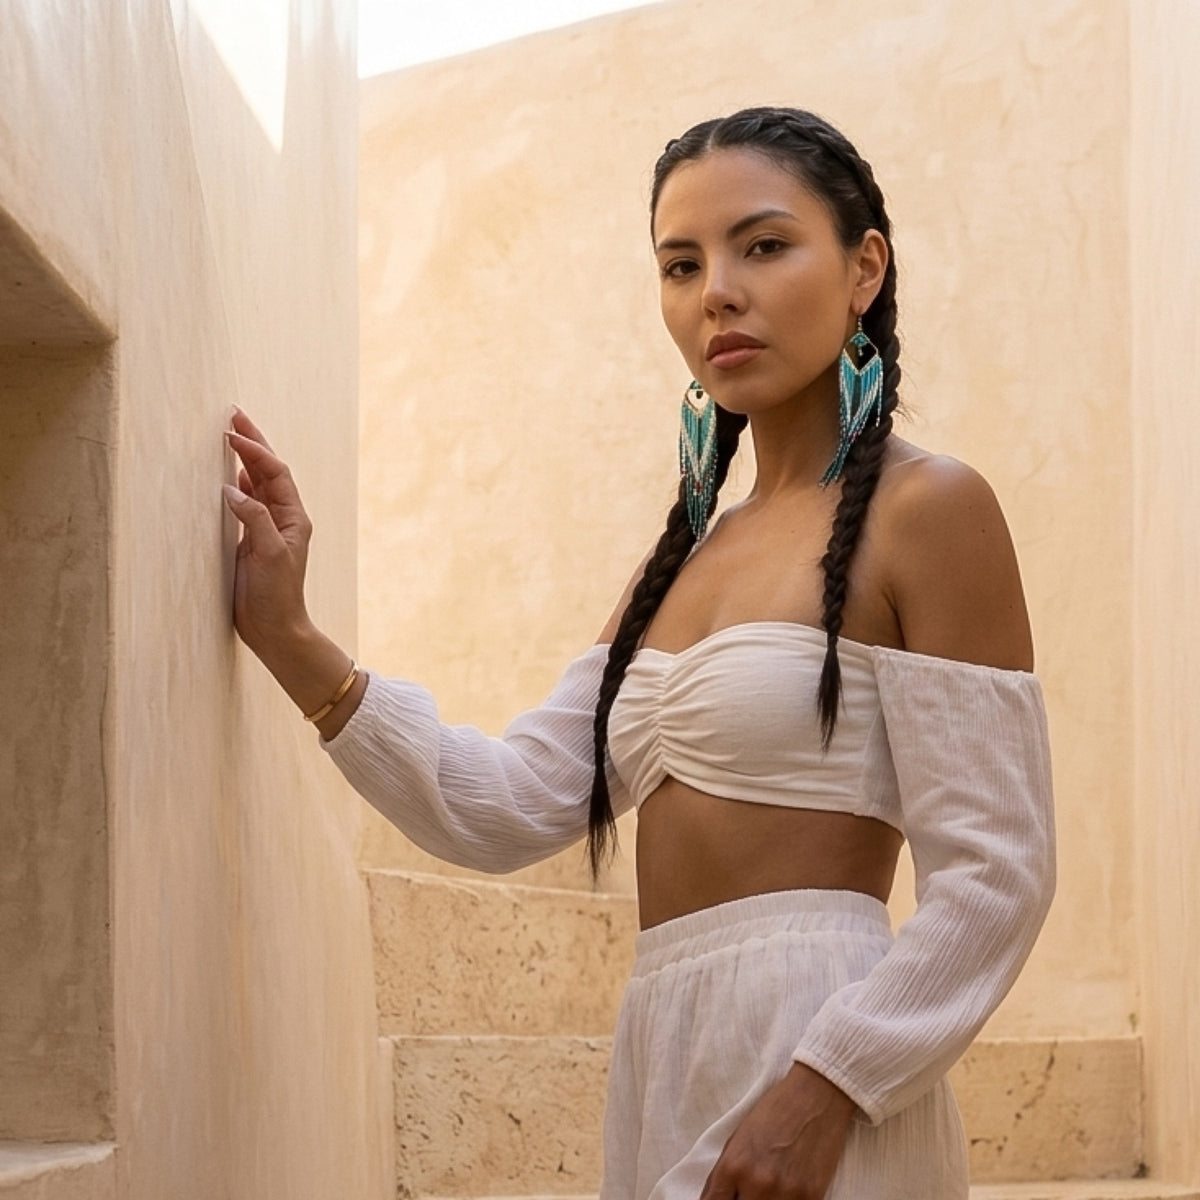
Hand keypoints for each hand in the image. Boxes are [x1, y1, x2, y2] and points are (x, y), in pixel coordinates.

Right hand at [223, 408, 314, 663]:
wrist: (274, 629)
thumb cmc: (278, 595)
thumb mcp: (269, 554)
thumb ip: (254, 518)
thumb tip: (232, 488)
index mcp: (293, 517)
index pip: (275, 473)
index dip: (255, 450)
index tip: (232, 433)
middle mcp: (283, 518)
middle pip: (268, 471)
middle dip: (253, 443)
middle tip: (233, 416)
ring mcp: (267, 528)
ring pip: (256, 485)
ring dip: (243, 460)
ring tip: (228, 436)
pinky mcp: (251, 541)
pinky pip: (245, 504)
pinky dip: (235, 485)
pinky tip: (226, 475)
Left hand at [699, 1064, 854, 1199]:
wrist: (815, 1095)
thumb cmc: (775, 1112)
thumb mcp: (738, 1138)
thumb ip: (723, 1176)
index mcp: (733, 1166)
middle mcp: (756, 1183)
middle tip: (747, 1192)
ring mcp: (785, 1193)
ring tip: (769, 1190)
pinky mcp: (811, 1197)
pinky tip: (787, 1192)